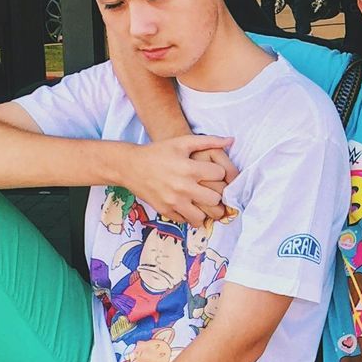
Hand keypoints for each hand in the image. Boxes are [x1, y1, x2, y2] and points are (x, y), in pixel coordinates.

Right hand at [121, 136, 237, 226]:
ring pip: (202, 216)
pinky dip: (190, 216)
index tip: (214, 173)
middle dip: (217, 195)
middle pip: (215, 199)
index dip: (219, 173)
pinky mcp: (165, 211)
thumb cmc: (158, 152)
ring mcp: (173, 201)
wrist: (130, 166)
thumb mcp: (182, 142)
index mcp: (189, 168)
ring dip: (205, 210)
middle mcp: (183, 187)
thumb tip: (231, 140)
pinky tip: (189, 206)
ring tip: (203, 203)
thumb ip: (208, 141)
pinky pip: (186, 221)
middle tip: (212, 190)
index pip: (220, 175)